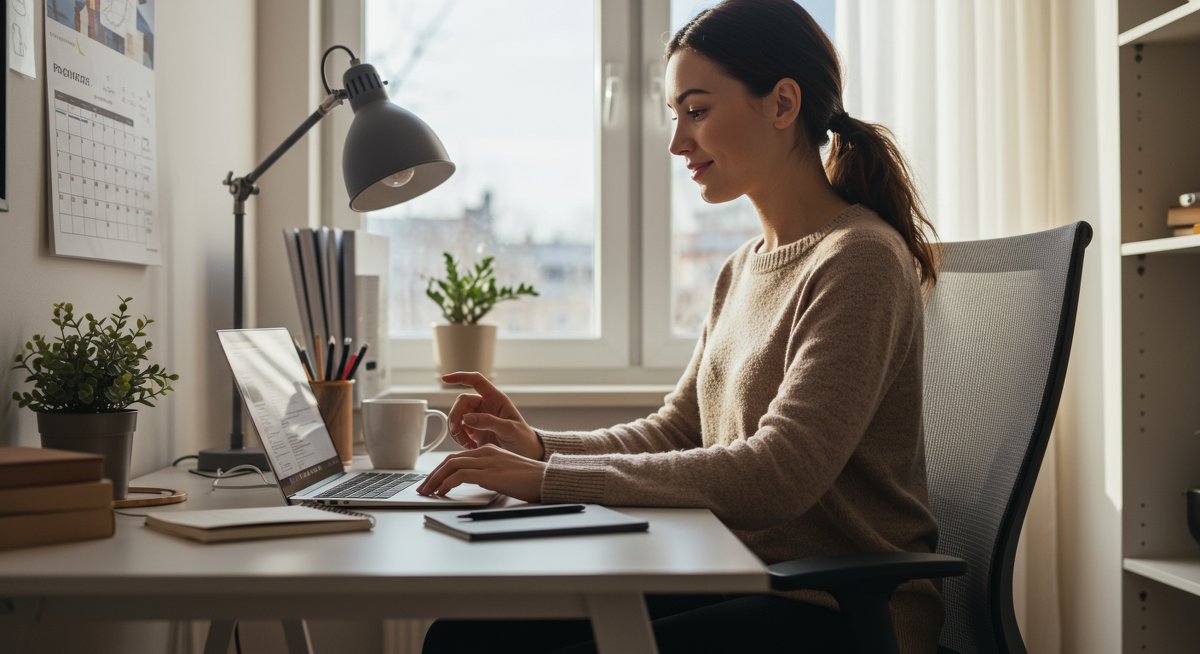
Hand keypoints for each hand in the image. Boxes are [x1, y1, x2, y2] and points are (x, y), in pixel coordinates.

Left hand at [417, 444, 546, 501]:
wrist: (546, 479)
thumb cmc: (530, 480)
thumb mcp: (505, 473)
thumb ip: (489, 474)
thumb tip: (475, 484)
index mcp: (489, 450)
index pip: (457, 458)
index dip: (441, 469)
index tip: (432, 481)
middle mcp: (485, 452)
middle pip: (450, 460)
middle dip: (433, 474)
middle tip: (423, 488)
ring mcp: (487, 461)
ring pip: (450, 466)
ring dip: (434, 479)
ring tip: (427, 492)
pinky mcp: (488, 473)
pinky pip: (459, 476)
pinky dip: (446, 483)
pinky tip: (442, 492)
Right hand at [442, 371, 544, 459]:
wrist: (525, 455)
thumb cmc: (523, 439)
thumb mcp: (510, 430)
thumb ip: (489, 422)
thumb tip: (466, 418)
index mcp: (496, 399)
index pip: (476, 380)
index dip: (460, 377)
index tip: (445, 379)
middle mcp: (485, 406)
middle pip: (461, 402)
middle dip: (455, 415)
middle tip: (457, 431)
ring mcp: (478, 419)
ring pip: (457, 416)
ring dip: (455, 429)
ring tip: (466, 444)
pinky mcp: (474, 432)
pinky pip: (459, 431)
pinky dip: (459, 439)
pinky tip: (470, 448)